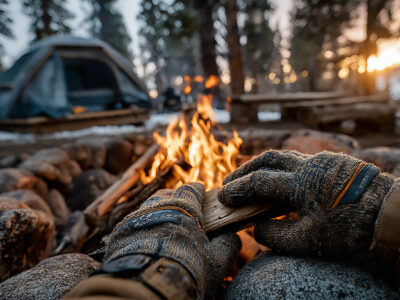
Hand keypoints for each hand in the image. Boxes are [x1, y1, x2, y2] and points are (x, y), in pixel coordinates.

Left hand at [103, 183, 240, 298]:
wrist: (144, 286)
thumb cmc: (186, 272)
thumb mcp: (217, 263)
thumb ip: (228, 246)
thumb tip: (232, 237)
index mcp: (184, 208)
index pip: (191, 189)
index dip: (197, 190)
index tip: (200, 191)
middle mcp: (158, 206)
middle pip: (167, 194)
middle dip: (175, 198)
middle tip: (181, 208)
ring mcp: (135, 217)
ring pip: (147, 207)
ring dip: (156, 211)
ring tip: (162, 223)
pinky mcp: (119, 232)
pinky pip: (131, 224)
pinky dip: (140, 227)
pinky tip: (143, 239)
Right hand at [219, 150, 392, 255]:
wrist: (390, 213)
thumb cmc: (352, 229)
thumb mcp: (310, 241)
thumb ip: (276, 235)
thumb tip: (257, 228)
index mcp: (301, 184)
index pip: (259, 182)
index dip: (238, 189)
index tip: (223, 196)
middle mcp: (308, 165)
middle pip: (267, 159)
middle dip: (245, 169)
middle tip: (230, 181)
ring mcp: (322, 160)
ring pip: (284, 156)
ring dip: (263, 165)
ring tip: (252, 178)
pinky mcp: (332, 161)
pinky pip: (300, 160)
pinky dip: (282, 168)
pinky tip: (282, 180)